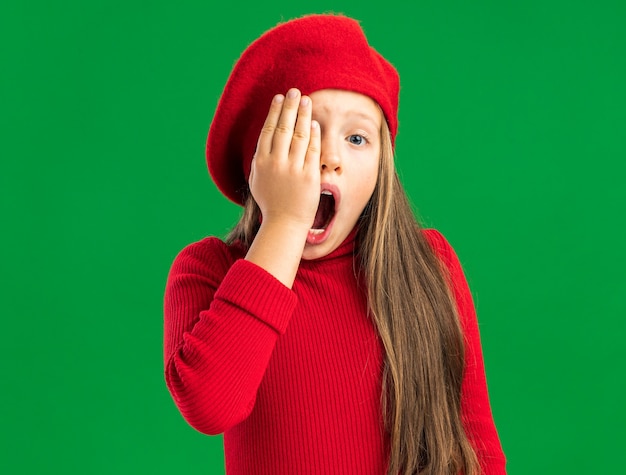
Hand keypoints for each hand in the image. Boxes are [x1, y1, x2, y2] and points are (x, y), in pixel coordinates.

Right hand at [248, 88, 320, 231]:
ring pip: (298, 135)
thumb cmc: (271, 204)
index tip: (279, 98)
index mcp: (261, 162)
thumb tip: (263, 143)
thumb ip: (259, 161)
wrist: (284, 224)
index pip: (268, 130)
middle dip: (289, 107)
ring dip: (303, 115)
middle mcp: (276, 163)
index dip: (274, 112)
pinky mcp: (308, 176)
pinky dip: (314, 135)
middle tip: (294, 91)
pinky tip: (315, 122)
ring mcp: (293, 169)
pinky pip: (312, 150)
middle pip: (283, 127)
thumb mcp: (258, 181)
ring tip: (306, 100)